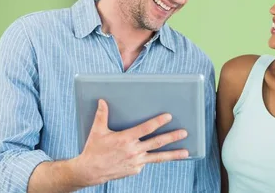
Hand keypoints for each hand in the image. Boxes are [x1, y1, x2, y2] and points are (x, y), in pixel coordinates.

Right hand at [70, 99, 188, 185]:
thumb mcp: (96, 131)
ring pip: (158, 157)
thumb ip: (102, 115)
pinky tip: (154, 154)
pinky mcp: (135, 169)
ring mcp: (136, 162)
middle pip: (157, 142)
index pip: (146, 128)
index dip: (158, 122)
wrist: (89, 172)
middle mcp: (133, 151)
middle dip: (172, 137)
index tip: (169, 117)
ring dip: (173, 154)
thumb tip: (102, 101)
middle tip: (184, 132)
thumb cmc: (93, 150)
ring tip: (186, 152)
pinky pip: (146, 161)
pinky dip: (150, 157)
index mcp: (125, 139)